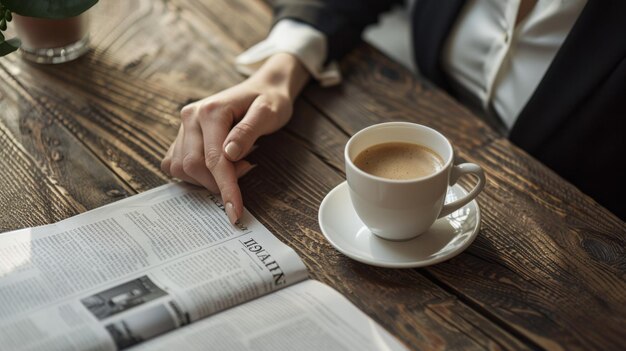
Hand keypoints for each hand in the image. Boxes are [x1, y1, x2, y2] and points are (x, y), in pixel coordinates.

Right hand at [161, 53, 309, 223]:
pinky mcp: (182, 135)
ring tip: (235, 163)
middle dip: (218, 182)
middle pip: (192, 167)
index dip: (225, 188)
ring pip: (182, 169)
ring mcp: (183, 126)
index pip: (213, 159)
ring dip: (207, 178)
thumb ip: (247, 132)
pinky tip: (215, 168)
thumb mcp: (268, 113)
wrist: (263, 87)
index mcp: (210, 111)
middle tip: (246, 168)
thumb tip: (229, 155)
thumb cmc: (269, 100)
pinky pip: (175, 164)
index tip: (235, 212)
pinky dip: (193, 175)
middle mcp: (191, 117)